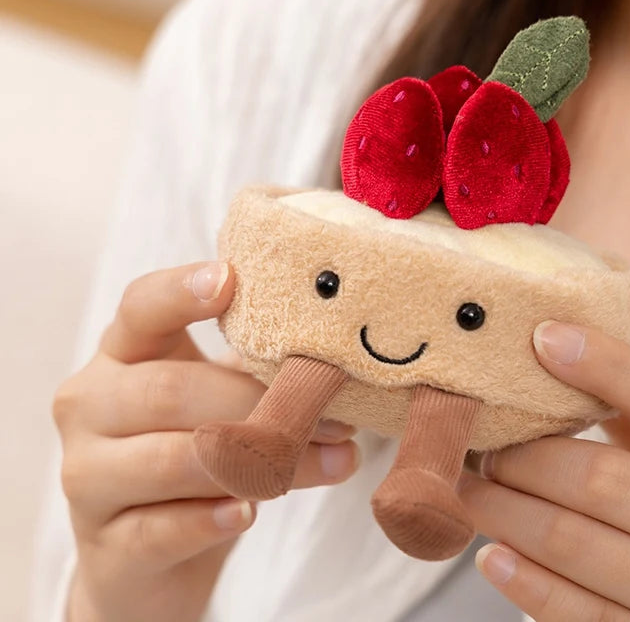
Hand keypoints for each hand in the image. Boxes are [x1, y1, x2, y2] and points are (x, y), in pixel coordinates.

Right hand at [53, 262, 359, 621]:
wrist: (146, 558)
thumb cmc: (193, 452)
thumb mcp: (218, 397)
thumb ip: (255, 368)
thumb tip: (335, 352)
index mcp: (122, 354)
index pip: (141, 307)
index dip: (181, 291)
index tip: (230, 278)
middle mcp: (90, 406)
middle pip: (171, 390)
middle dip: (261, 403)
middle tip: (334, 415)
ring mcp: (87, 477)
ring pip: (173, 460)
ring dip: (261, 461)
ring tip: (331, 460)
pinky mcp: (105, 546)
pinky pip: (160, 529)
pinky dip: (213, 518)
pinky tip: (250, 510)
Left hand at [458, 322, 629, 621]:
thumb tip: (567, 359)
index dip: (610, 366)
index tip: (542, 337)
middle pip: (606, 478)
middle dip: (525, 456)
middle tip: (482, 443)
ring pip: (576, 542)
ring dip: (504, 509)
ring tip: (467, 488)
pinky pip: (579, 615)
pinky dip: (524, 581)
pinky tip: (491, 555)